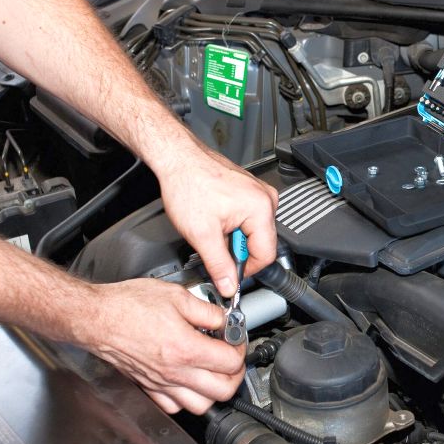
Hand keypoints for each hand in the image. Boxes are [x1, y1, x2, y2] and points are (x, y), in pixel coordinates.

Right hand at [83, 279, 244, 413]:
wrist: (96, 317)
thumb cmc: (128, 305)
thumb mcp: (177, 295)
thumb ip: (207, 310)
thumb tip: (224, 319)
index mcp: (185, 348)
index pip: (231, 362)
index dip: (240, 348)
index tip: (236, 338)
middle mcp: (174, 372)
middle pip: (223, 391)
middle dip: (235, 374)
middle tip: (232, 357)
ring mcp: (160, 383)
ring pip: (201, 405)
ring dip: (214, 390)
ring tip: (214, 371)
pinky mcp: (148, 387)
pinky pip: (175, 407)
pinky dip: (188, 399)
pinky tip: (189, 380)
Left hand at [155, 143, 278, 296]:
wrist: (177, 158)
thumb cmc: (188, 183)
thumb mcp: (202, 235)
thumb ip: (219, 265)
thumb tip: (229, 285)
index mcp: (262, 208)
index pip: (266, 255)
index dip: (246, 271)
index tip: (229, 274)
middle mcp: (266, 199)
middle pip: (261, 243)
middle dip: (237, 251)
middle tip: (213, 246)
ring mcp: (259, 192)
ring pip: (254, 231)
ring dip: (234, 237)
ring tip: (212, 227)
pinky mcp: (249, 190)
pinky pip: (249, 218)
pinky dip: (233, 225)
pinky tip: (215, 217)